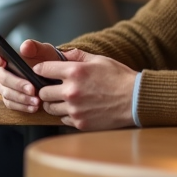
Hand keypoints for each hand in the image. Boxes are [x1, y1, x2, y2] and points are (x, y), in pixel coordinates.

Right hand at [0, 39, 65, 110]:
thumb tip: (24, 47)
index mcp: (9, 59)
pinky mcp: (10, 99)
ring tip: (37, 101)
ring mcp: (6, 87)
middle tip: (32, 89)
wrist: (55, 77)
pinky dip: (23, 107)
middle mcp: (4, 73)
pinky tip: (34, 107)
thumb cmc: (47, 62)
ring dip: (22, 98)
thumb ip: (35, 47)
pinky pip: (12, 104)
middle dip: (17, 84)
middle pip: (3, 79)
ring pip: (7, 94)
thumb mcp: (45, 52)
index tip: (2, 61)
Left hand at [0, 43, 136, 130]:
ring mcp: (75, 109)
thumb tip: (62, 53)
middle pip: (42, 92)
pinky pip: (62, 119)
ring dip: (54, 103)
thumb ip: (78, 55)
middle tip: (53, 87)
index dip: (40, 69)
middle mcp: (71, 91)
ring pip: (49, 108)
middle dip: (46, 88)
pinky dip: (65, 114)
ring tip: (64, 99)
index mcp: (74, 72)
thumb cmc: (119, 78)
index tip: (42, 71)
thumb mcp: (99, 60)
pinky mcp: (80, 123)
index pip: (43, 69)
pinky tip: (76, 108)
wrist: (136, 100)